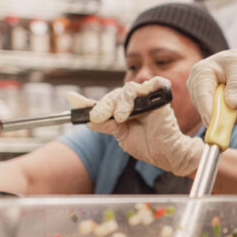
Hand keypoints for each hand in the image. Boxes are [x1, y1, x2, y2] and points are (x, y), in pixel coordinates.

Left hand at [69, 78, 203, 175]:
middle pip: (114, 95)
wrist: (165, 153)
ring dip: (121, 103)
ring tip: (121, 118)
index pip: (103, 102)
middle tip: (98, 117)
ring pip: (128, 89)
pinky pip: (155, 82)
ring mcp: (146, 98)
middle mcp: (133, 102)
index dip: (87, 101)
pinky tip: (140, 102)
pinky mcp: (161, 97)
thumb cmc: (147, 146)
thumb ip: (105, 125)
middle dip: (104, 106)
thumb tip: (87, 118)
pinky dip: (147, 88)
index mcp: (122, 111)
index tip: (71, 98)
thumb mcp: (120, 135)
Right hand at [187, 47, 236, 126]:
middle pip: (209, 111)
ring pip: (218, 119)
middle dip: (232, 112)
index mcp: (201, 73)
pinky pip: (224, 121)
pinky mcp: (210, 110)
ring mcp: (202, 101)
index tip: (220, 125)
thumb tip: (232, 104)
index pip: (202, 96)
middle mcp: (196, 88)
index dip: (210, 112)